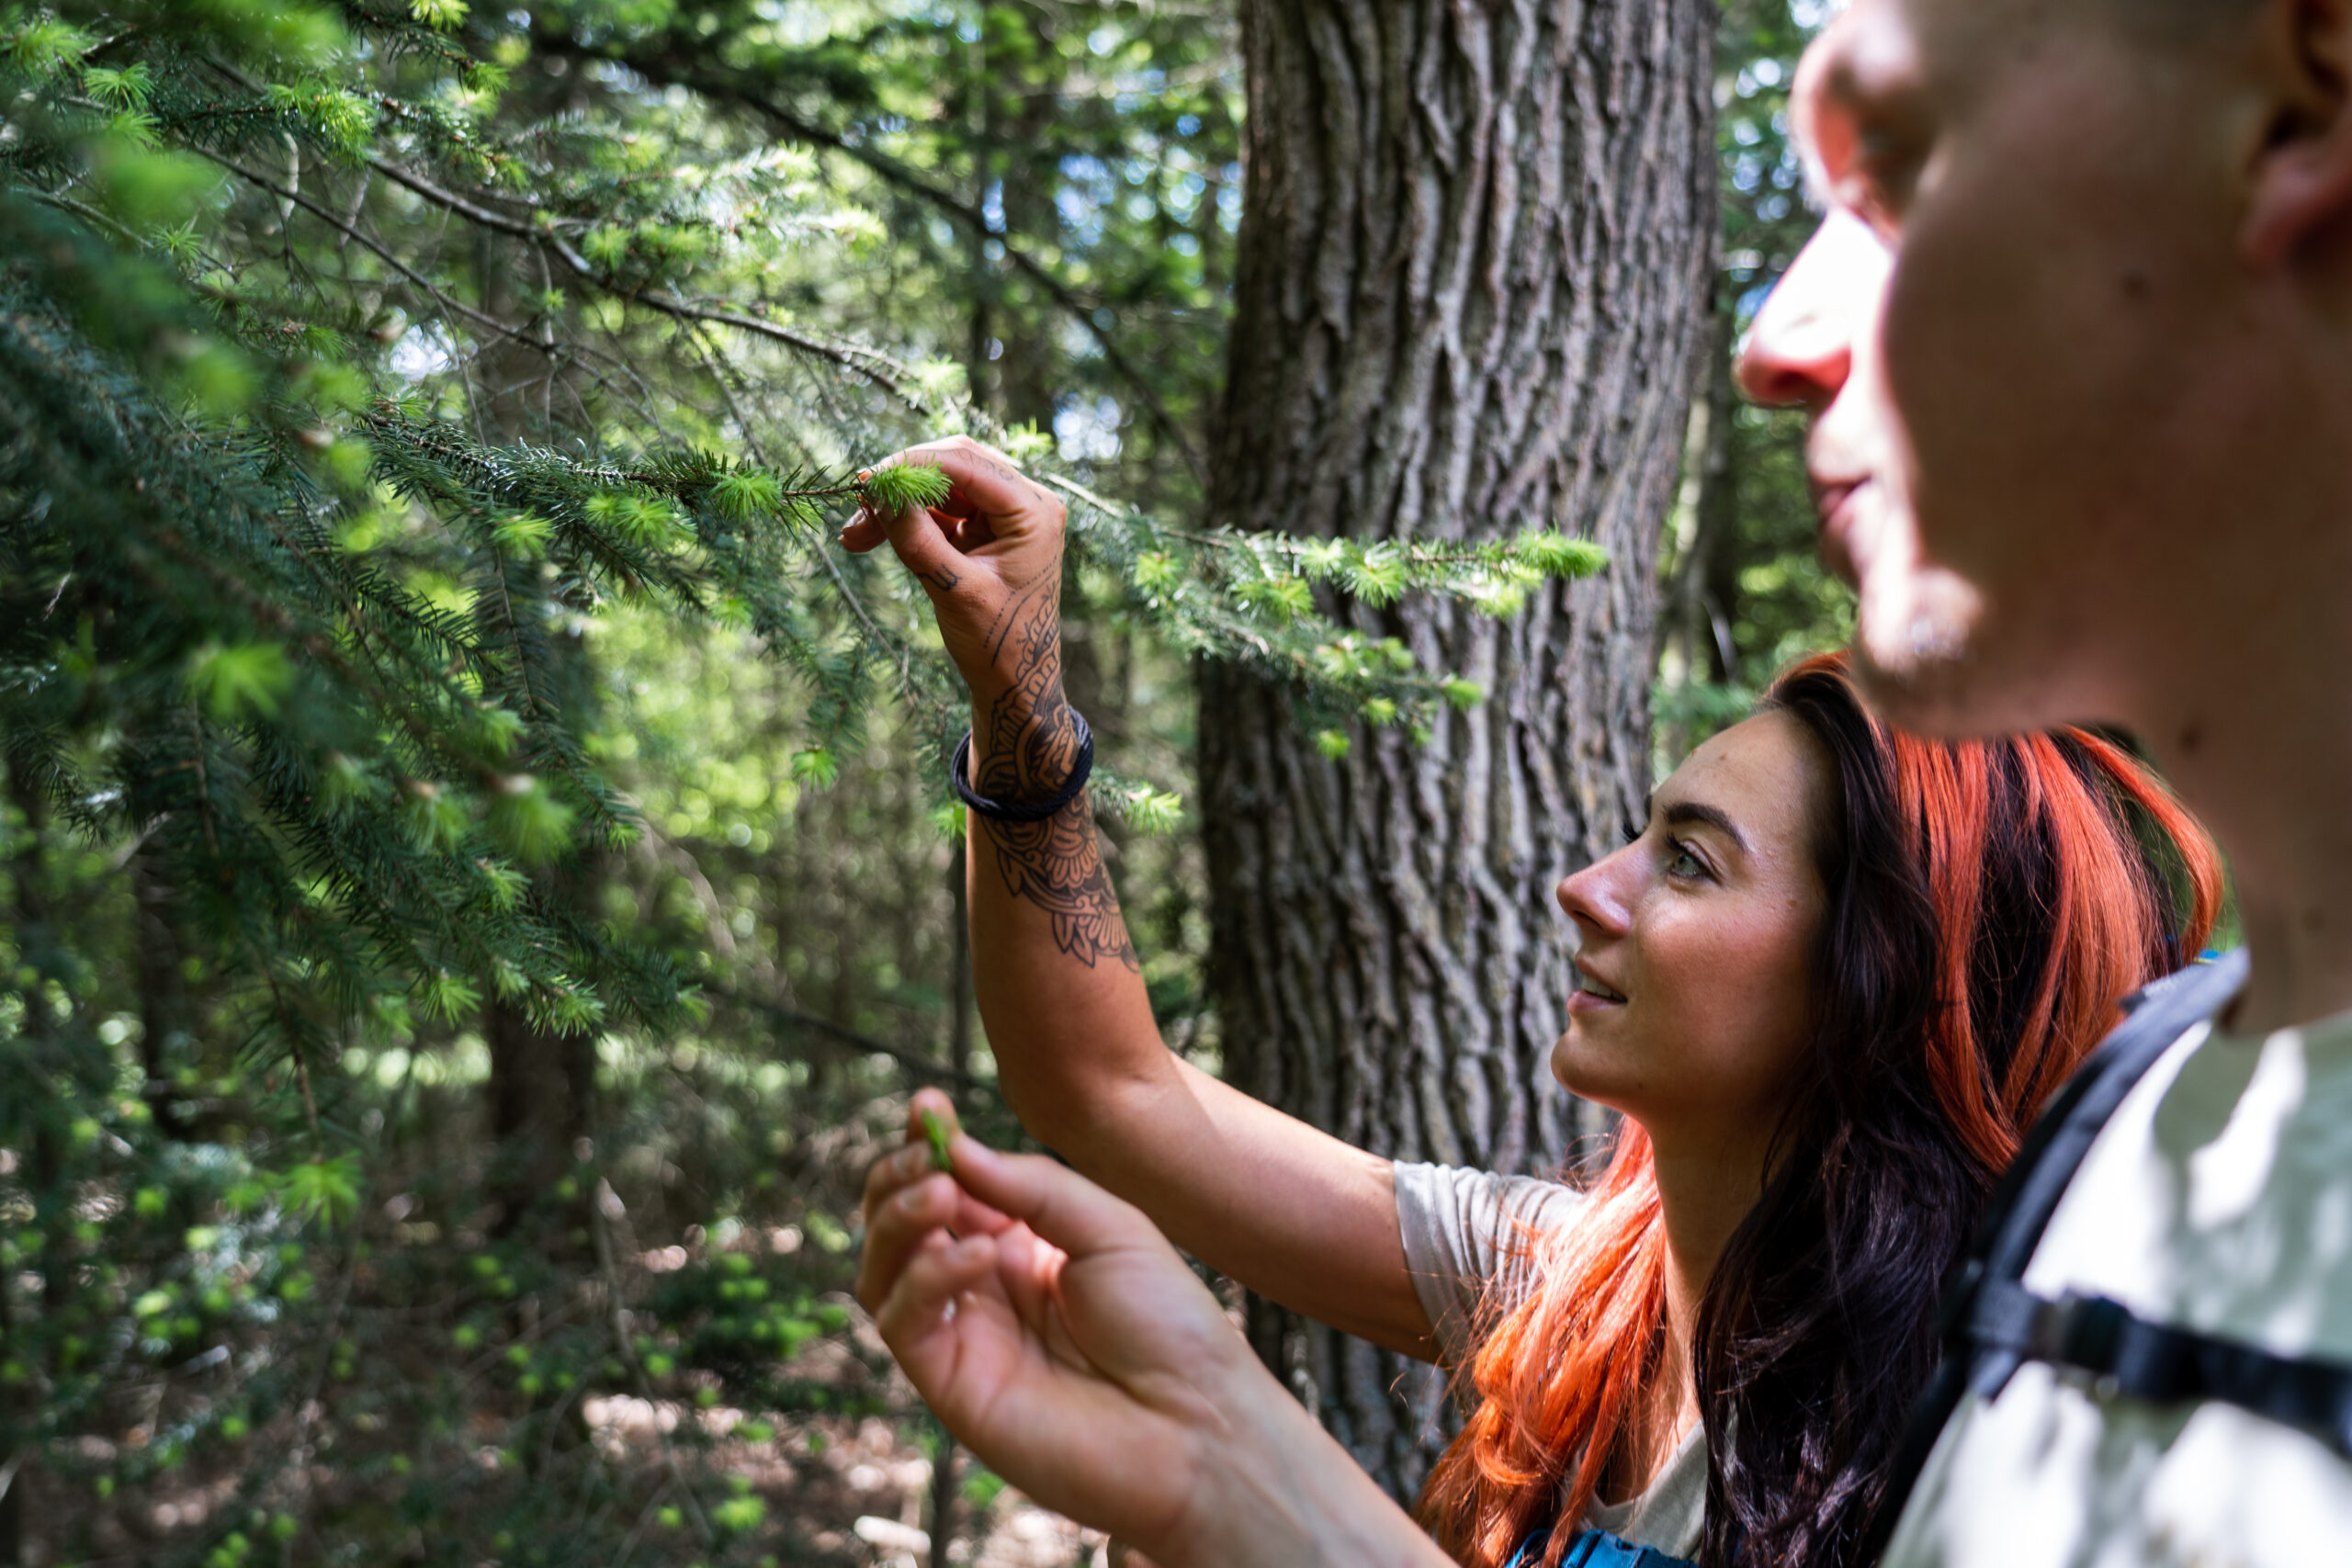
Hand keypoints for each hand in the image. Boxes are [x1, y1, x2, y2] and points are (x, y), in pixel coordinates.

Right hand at [838, 436, 1066, 710]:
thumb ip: (916, 538)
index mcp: (1033, 511)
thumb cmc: (998, 642)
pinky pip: (942, 509)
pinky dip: (908, 520)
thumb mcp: (953, 590)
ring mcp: (1006, 514)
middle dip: (902, 484)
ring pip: (943, 486)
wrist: (1016, 682)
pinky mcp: (987, 529)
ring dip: (899, 504)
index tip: (866, 481)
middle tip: (857, 506)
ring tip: (855, 535)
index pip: (968, 463)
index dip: (912, 465)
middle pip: (955, 465)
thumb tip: (877, 493)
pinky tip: (872, 536)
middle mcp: (1026, 503)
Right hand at [857, 1090, 1246, 1561]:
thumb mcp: (1110, 1226)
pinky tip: (978, 1257)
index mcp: (1024, 1245)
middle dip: (899, 1178)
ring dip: (899, 1219)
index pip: (952, 1187)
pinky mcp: (950, 1384)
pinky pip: (905, 1319)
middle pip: (902, 1225)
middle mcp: (985, 1287)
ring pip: (884, 1269)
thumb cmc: (1169, 1325)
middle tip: (921, 1152)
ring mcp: (965, 1336)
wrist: (1195, 1425)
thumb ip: (1030, 1186)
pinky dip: (928, 1275)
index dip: (930, 1146)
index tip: (926, 1105)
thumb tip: (951, 1150)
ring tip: (940, 1192)